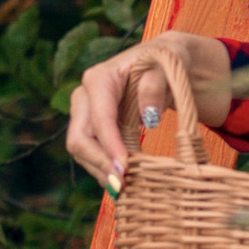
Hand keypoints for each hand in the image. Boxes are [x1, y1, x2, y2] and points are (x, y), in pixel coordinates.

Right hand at [65, 32, 231, 190]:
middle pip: (80, 139)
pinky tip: (125, 182)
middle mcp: (85, 97)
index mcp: (100, 78)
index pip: (99, 118)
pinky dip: (106, 169)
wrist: (164, 63)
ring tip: (126, 189)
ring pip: (83, 151)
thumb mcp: (169, 65)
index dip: (110, 145)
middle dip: (99, 164)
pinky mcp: (94, 130)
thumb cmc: (166, 60)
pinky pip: (93, 154)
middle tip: (123, 185)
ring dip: (102, 171)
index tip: (125, 168)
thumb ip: (156, 86)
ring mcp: (87, 114)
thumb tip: (149, 117)